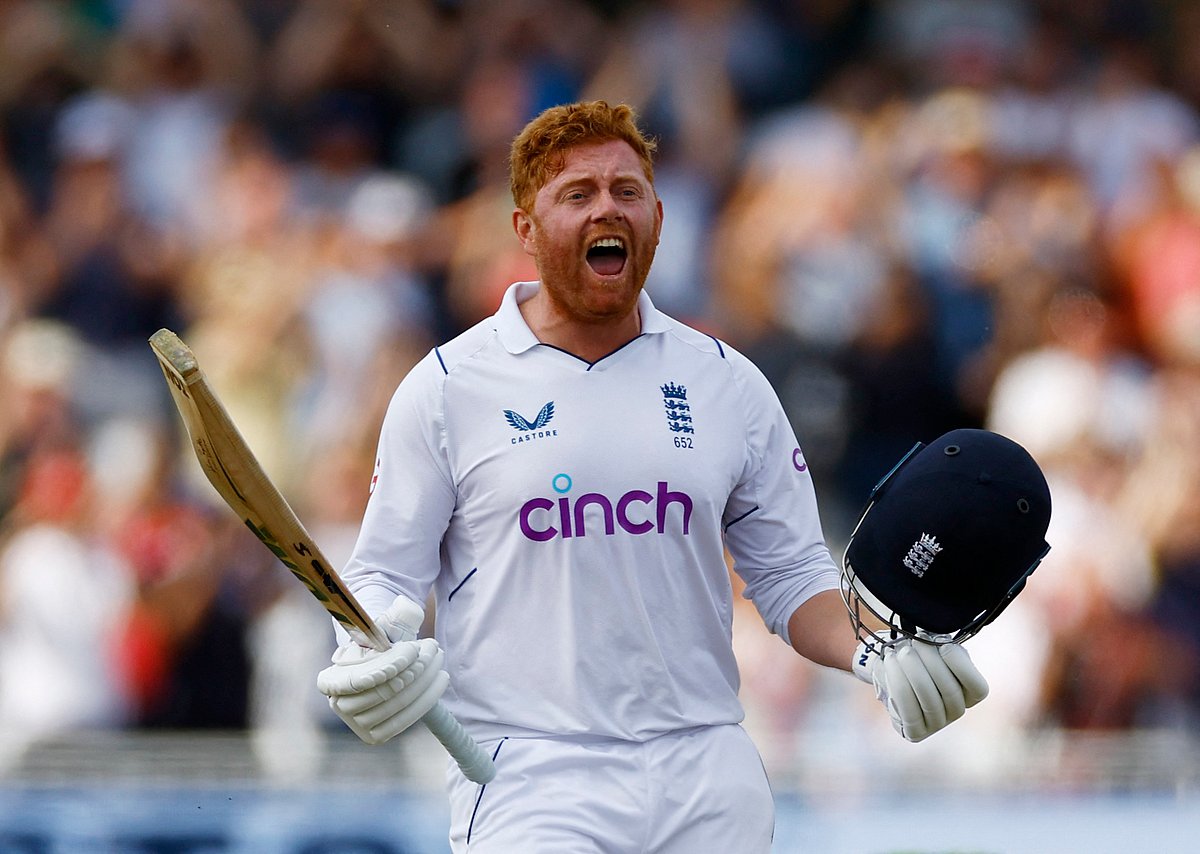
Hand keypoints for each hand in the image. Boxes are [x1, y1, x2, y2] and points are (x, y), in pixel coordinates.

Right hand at [316, 595, 448, 744]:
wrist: (386, 665)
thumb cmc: (383, 642)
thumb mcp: (387, 624)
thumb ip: (396, 615)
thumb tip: (406, 607)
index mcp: (329, 679)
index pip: (351, 679)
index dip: (382, 668)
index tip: (411, 649)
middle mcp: (338, 704)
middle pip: (379, 692)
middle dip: (412, 668)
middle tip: (433, 647)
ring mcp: (356, 724)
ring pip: (396, 703)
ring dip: (424, 680)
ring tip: (438, 658)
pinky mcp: (376, 735)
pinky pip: (404, 720)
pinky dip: (427, 699)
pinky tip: (441, 678)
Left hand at [852, 633, 988, 741]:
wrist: (894, 678)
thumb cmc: (920, 661)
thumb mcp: (936, 652)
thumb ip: (942, 647)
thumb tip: (936, 640)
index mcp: (970, 694)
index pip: (977, 687)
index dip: (962, 666)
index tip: (943, 644)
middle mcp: (957, 711)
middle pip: (949, 690)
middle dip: (930, 661)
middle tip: (914, 641)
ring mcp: (938, 724)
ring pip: (928, 699)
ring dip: (912, 670)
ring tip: (900, 651)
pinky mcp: (916, 732)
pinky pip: (909, 709)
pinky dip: (898, 683)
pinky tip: (890, 663)